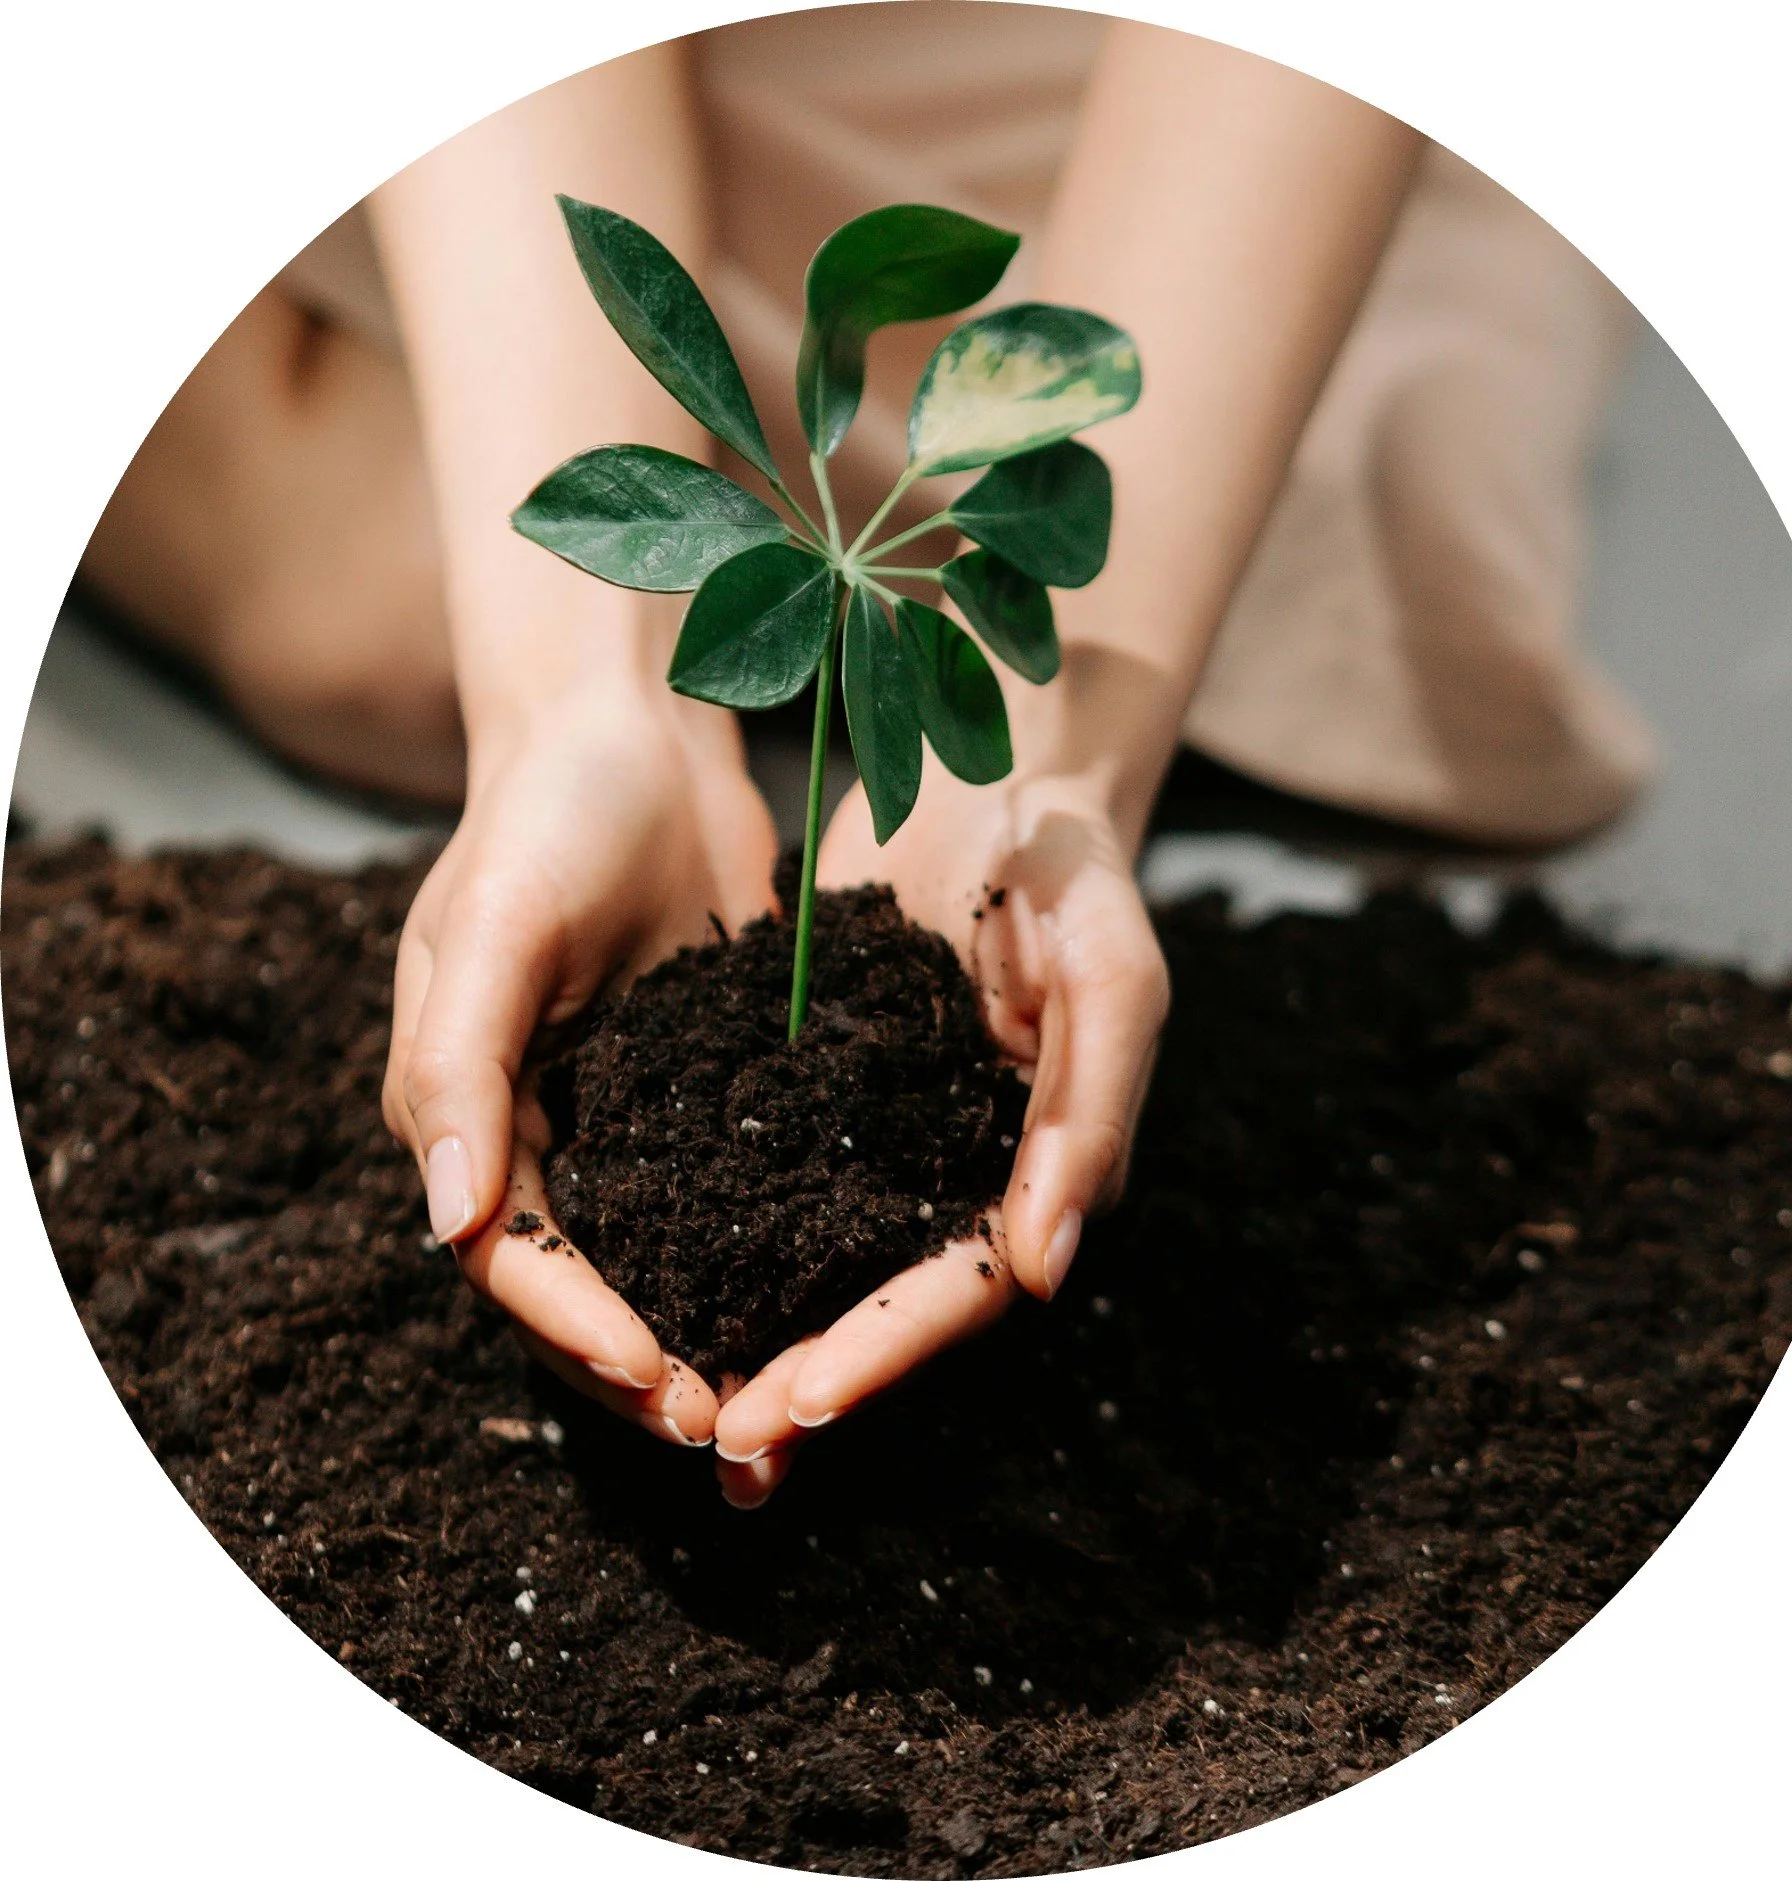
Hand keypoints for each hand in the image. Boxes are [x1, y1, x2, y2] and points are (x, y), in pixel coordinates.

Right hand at [384, 684, 774, 1441]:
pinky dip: (753, 1255)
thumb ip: (462, 1066)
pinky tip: (819, 1299)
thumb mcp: (494, 926)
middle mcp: (539, 1130)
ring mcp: (622, 1115)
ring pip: (653, 1258)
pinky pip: (720, 1193)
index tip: (652, 1380)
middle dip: (638, 1363)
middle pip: (578, 1284)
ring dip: (699, 1332)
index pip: (510, 1255)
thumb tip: (450, 1220)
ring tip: (771, 1398)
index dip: (572, 1327)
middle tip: (725, 1426)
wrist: (637, 734)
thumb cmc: (548, 814)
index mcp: (469, 1109)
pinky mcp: (698, 1088)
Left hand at [712, 759, 1168, 1503]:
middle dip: (809, 1378)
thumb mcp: (1111, 973)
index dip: (888, 1350)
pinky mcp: (827, 1092)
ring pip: (821, 1266)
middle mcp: (964, 1173)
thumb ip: (1088, 1114)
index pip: (963, 1287)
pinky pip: (773, 1182)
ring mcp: (890, 1138)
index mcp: (1043, 1167)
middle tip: (722, 1448)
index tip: (800, 1402)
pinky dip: (723, 1240)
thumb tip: (1045, 1273)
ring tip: (675, 1407)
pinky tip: (653, 1283)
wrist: (995, 769)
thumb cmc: (1073, 866)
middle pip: (885, 1303)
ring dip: (758, 1338)